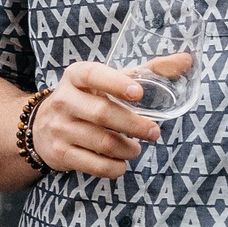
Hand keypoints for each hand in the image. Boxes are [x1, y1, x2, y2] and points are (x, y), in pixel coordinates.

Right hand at [32, 59, 169, 178]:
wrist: (40, 127)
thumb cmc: (87, 99)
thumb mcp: (108, 81)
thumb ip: (147, 71)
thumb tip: (187, 59)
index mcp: (76, 76)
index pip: (93, 75)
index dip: (115, 83)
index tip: (138, 93)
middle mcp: (64, 100)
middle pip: (103, 114)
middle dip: (134, 125)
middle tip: (154, 133)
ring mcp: (60, 128)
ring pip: (102, 142)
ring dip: (128, 149)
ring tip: (137, 148)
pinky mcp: (60, 153)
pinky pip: (94, 165)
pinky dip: (114, 167)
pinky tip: (121, 163)